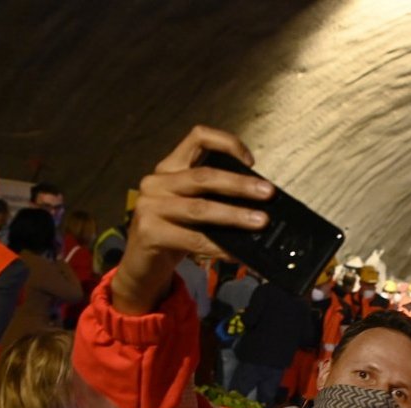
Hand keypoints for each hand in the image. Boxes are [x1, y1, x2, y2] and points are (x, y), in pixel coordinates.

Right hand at [111, 125, 273, 314]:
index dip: (226, 143)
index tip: (250, 162)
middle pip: (204, 176)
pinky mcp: (149, 232)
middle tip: (268, 193)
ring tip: (260, 222)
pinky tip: (238, 253)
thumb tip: (258, 204)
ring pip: (200, 208)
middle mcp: (156, 182)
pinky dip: (220, 247)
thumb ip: (215, 198)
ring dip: (235, 215)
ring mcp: (150, 206)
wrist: (142, 266)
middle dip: (240, 185)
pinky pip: (194, 239)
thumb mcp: (192, 209)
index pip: (198, 138)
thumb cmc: (174, 234)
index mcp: (170, 168)